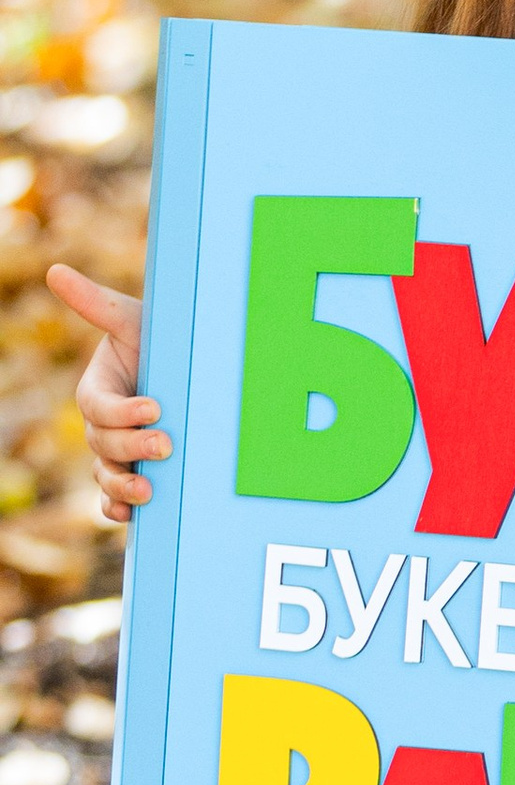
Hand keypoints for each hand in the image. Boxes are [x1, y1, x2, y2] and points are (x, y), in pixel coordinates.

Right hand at [47, 264, 166, 523]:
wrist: (190, 371)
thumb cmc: (161, 343)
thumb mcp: (135, 323)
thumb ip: (98, 304)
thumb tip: (55, 271)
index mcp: (98, 390)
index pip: (98, 406)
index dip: (122, 411)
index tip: (155, 407)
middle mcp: (102, 425)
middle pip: (103, 443)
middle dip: (131, 447)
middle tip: (166, 445)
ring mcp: (116, 452)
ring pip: (106, 474)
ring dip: (123, 485)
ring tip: (149, 490)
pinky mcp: (133, 472)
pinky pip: (114, 497)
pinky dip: (119, 506)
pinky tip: (135, 513)